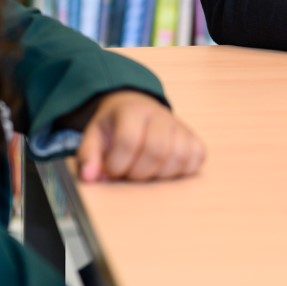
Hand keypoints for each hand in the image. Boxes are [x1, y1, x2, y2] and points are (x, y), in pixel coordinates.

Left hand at [71, 90, 205, 182]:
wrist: (136, 108)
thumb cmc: (115, 126)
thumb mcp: (95, 135)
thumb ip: (89, 155)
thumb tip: (90, 177)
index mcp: (132, 111)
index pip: (128, 141)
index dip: (117, 164)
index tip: (111, 171)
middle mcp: (159, 114)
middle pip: (156, 151)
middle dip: (139, 173)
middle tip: (129, 174)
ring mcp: (180, 125)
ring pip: (179, 156)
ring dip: (160, 175)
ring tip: (145, 172)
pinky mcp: (194, 137)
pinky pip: (197, 157)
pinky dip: (183, 169)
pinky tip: (165, 169)